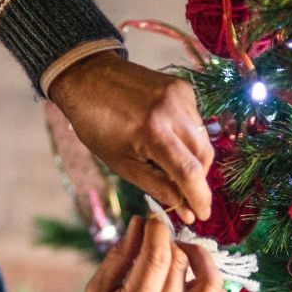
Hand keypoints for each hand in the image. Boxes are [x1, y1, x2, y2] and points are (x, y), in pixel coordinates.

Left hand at [48, 52, 214, 224]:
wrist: (87, 77)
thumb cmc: (98, 125)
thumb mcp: (122, 164)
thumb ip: (157, 187)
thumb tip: (186, 211)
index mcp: (153, 132)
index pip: (189, 173)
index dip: (199, 198)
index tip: (201, 215)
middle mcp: (172, 110)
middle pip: (204, 156)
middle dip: (199, 180)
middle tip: (185, 193)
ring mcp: (180, 95)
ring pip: (203, 138)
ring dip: (194, 159)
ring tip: (170, 163)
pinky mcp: (182, 87)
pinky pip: (196, 121)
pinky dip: (188, 136)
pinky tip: (168, 137)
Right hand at [64, 216, 229, 291]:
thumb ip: (120, 256)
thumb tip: (140, 223)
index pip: (159, 256)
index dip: (159, 229)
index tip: (153, 217)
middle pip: (181, 262)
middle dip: (170, 240)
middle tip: (157, 236)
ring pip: (209, 279)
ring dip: (198, 256)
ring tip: (181, 251)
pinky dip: (211, 279)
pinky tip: (194, 273)